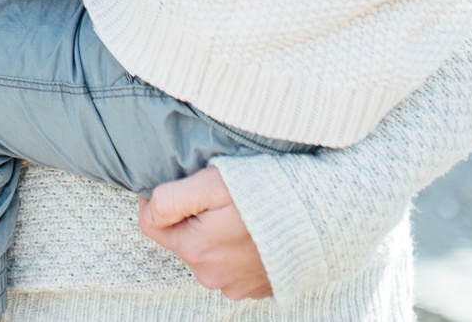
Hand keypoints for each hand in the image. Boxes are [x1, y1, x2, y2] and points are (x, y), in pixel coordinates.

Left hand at [138, 167, 272, 299]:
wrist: (322, 220)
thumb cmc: (265, 195)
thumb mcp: (211, 184)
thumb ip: (170, 198)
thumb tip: (149, 208)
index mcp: (194, 250)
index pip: (151, 224)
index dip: (160, 199)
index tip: (182, 184)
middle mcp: (211, 276)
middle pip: (182, 239)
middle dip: (192, 218)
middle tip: (221, 197)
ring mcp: (236, 286)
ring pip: (208, 253)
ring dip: (216, 234)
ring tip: (242, 213)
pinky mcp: (258, 288)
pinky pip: (233, 266)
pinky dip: (238, 249)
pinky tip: (256, 232)